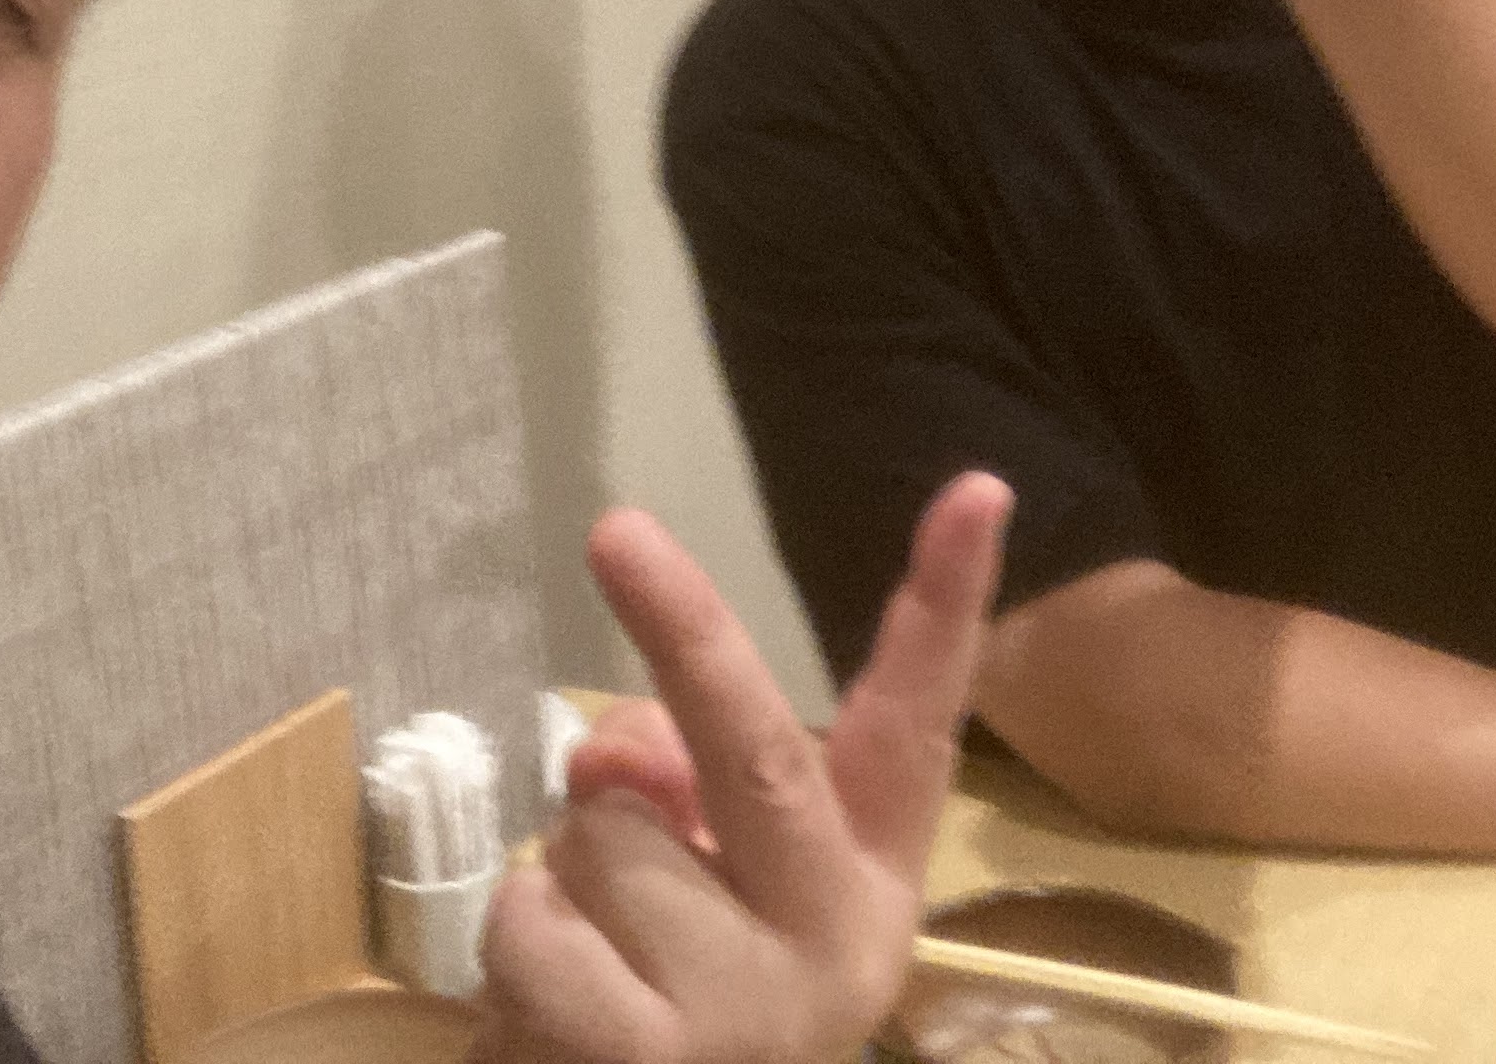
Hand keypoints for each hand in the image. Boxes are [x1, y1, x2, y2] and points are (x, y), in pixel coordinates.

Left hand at [473, 473, 1011, 1062]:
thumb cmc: (666, 1010)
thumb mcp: (702, 894)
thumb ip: (679, 794)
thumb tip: (615, 754)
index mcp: (864, 888)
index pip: (916, 731)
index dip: (945, 611)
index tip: (979, 489)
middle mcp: (831, 945)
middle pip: (754, 750)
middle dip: (681, 628)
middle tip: (617, 529)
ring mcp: (745, 1010)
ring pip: (599, 835)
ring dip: (560, 878)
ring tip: (591, 968)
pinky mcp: (645, 1057)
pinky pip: (532, 917)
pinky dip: (515, 945)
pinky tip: (553, 1019)